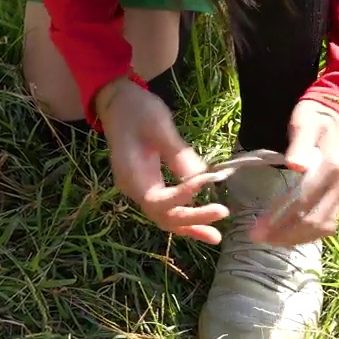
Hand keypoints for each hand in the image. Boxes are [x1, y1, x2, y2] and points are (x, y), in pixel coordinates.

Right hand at [95, 77, 229, 243]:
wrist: (117, 101)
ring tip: (215, 236)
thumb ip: (177, 153)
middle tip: (222, 213)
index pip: (158, 200)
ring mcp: (140, 189)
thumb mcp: (158, 125)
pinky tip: (204, 226)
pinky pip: (166, 208)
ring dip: (190, 226)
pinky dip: (184, 217)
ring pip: (165, 217)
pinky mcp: (149, 186)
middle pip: (163, 216)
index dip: (183, 197)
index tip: (206, 183)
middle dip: (192, 219)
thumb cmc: (136, 109)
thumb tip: (202, 177)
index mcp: (131, 176)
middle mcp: (133, 189)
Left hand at [251, 99, 338, 246]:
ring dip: (295, 238)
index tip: (256, 228)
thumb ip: (300, 143)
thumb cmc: (315, 119)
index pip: (304, 200)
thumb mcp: (305, 122)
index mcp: (332, 166)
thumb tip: (295, 165)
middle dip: (284, 233)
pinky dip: (308, 235)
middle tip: (256, 237)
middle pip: (313, 219)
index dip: (279, 218)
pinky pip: (328, 225)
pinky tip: (287, 237)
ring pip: (323, 227)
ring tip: (269, 241)